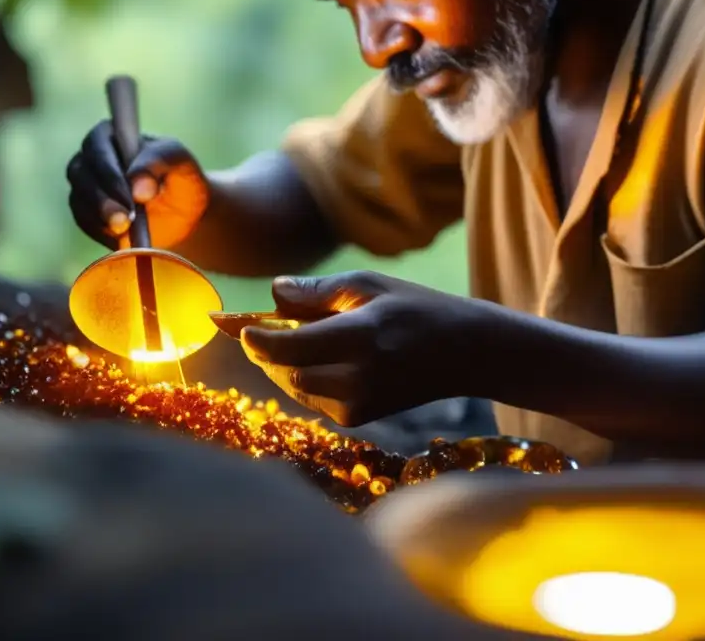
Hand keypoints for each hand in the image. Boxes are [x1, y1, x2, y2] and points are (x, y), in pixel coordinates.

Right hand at [66, 121, 208, 249]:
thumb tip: (136, 185)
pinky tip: (121, 238)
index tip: (130, 193)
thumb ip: (161, 161)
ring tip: (124, 230)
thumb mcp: (181, 162)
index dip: (109, 170)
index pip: (97, 145)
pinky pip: (84, 221)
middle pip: (81, 173)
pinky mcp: (87, 213)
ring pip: (79, 199)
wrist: (184, 215)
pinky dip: (101, 231)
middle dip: (102, 198)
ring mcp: (85, 186)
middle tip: (124, 218)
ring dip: (100, 216)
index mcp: (111, 134)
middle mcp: (91, 158)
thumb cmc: (182, 179)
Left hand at [240, 271, 490, 426]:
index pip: (288, 347)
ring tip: (299, 337)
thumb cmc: (414, 308)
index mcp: (359, 339)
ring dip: (283, 363)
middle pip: (283, 370)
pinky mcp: (357, 419)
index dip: (256, 338)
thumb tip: (273, 291)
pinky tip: (321, 358)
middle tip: (262, 326)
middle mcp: (356, 379)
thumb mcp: (368, 285)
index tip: (240, 325)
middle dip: (266, 349)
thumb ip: (316, 291)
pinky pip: (310, 397)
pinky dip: (303, 377)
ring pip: (292, 387)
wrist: (464, 354)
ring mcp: (357, 405)